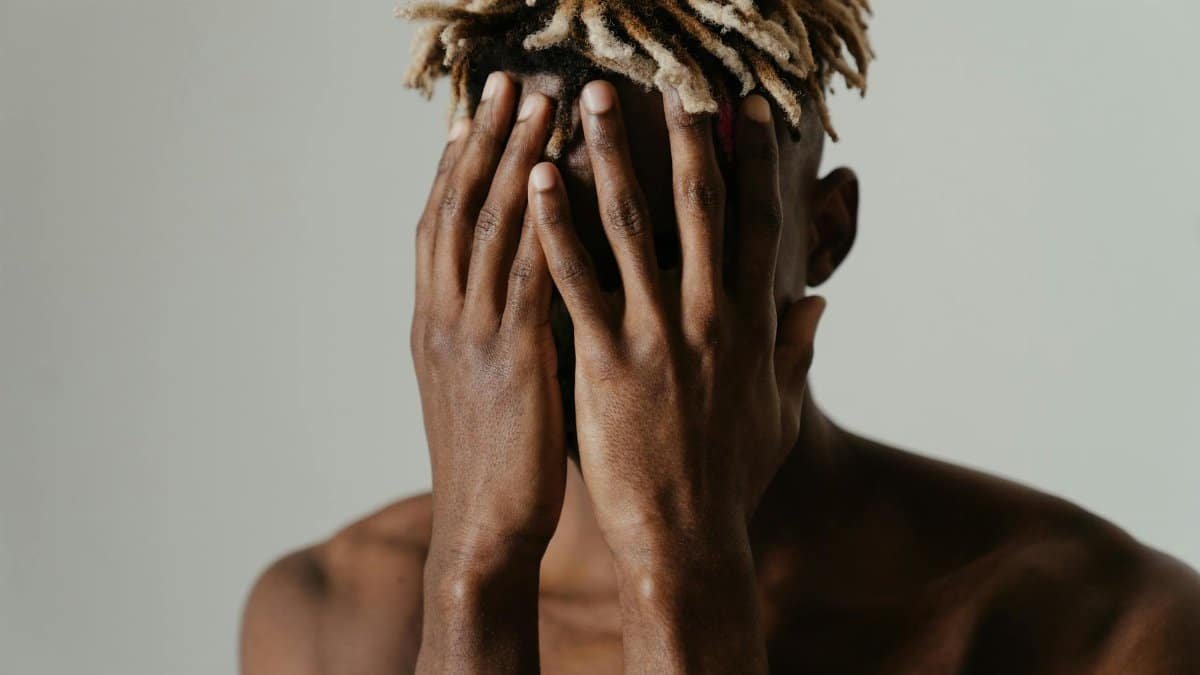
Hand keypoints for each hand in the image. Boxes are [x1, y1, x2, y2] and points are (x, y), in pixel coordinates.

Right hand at [411, 72, 563, 571]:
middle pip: (460, 208)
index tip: (475, 115)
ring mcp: (474, 335)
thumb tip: (527, 296)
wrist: (482, 533)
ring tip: (538, 101)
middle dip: (485, 140)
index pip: (441, 227)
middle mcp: (446, 317)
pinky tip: (558, 177)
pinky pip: (527, 275)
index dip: (458, 166)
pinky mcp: (512, 359)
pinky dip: (540, 220)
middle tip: (506, 81)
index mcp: (437, 324)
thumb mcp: (484, 391)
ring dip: (514, 157)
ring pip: (489, 226)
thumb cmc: (496, 467)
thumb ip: (498, 335)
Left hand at [529, 82, 825, 552]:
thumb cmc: (732, 480)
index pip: (757, 222)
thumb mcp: (779, 414)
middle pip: (698, 205)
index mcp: (752, 323)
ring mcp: (656, 335)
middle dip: (684, 135)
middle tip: (668, 79)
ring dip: (608, 156)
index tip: (746, 111)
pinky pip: (575, 281)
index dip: (754, 161)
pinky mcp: (606, 362)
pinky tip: (535, 182)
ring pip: (630, 226)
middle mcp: (709, 316)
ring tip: (587, 103)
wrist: (689, 541)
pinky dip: (554, 227)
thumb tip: (820, 302)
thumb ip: (795, 352)